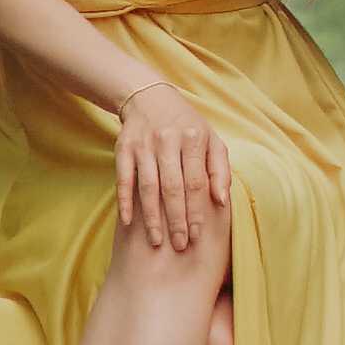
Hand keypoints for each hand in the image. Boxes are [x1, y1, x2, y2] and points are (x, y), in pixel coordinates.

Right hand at [112, 87, 232, 256]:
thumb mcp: (211, 140)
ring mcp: (144, 144)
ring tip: (156, 241)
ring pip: (148, 186)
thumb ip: (220, 169)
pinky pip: (123, 178)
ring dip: (152, 217)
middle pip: (172, 188)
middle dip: (176, 220)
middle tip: (179, 246)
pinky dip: (125, 201)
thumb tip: (221, 200)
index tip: (196, 235)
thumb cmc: (187, 125)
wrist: (151, 98)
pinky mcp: (124, 147)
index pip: (195, 182)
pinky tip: (128, 221)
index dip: (196, 211)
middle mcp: (168, 140)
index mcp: (193, 138)